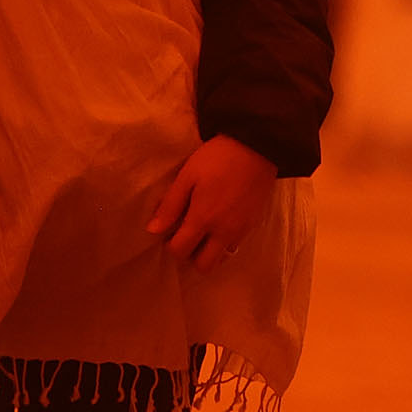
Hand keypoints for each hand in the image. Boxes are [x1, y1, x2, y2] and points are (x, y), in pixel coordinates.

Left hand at [147, 136, 277, 271]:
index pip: (180, 251)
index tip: (169, 232)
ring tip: (203, 230)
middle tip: (186, 235)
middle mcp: (223, 232)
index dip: (170, 246)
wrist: (258, 146)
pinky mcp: (254, 224)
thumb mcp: (187, 177)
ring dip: (209, 251)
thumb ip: (170, 206)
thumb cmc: (217, 158)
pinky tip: (219, 223)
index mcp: (203, 219)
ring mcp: (242, 230)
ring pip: (221, 258)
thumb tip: (153, 230)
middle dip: (191, 256)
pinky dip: (224, 242)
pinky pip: (235, 245)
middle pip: (204, 266)